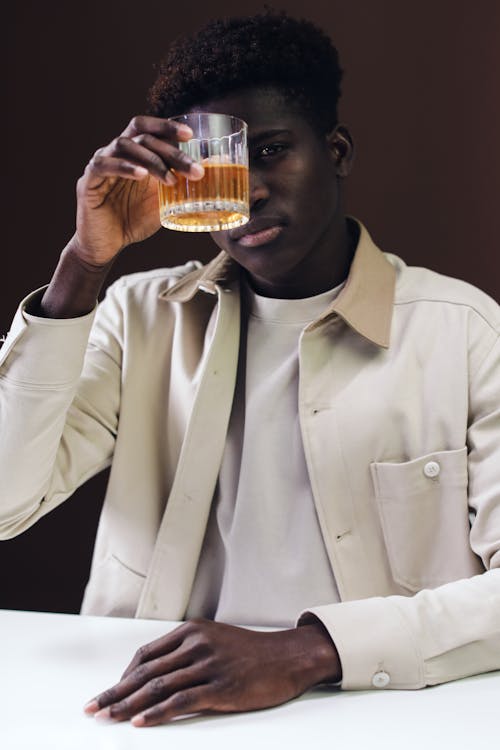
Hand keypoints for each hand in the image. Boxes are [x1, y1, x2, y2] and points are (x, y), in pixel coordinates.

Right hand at [73, 115, 204, 266]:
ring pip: (125, 146)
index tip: (191, 135)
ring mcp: (101, 163)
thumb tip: (212, 170)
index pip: (148, 129)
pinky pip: (105, 165)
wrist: (106, 245)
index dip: (167, 127)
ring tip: (171, 180)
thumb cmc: (133, 220)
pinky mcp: (88, 181)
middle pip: (143, 137)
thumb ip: (180, 184)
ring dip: (152, 160)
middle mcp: (116, 152)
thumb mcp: (163, 202)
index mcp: (133, 154)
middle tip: (193, 168)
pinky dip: (125, 167)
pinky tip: (142, 175)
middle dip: (171, 151)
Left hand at [84, 618, 340, 726]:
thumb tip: (154, 675)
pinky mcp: (221, 688)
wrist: (287, 657)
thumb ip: (186, 651)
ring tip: (109, 718)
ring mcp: (208, 665)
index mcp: (191, 631)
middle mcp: (196, 645)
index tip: (108, 691)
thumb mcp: (215, 639)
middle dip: (116, 692)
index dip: (123, 676)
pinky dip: (157, 713)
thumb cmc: (250, 652)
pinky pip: (181, 702)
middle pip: (146, 672)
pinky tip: (141, 722)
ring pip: (158, 687)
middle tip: (94, 707)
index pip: (146, 655)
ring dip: (128, 705)